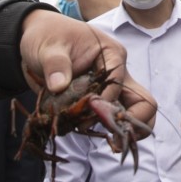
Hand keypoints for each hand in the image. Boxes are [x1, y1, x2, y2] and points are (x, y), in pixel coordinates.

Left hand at [19, 10, 156, 135]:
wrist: (37, 42)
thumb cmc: (47, 37)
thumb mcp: (48, 47)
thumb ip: (55, 65)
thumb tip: (58, 86)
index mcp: (112, 54)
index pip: (121, 83)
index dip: (106, 101)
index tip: (86, 111)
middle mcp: (118, 73)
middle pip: (143, 102)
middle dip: (134, 123)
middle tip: (117, 140)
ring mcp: (111, 90)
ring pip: (133, 114)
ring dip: (120, 130)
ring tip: (109, 144)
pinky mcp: (99, 103)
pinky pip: (111, 120)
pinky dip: (104, 130)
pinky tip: (87, 133)